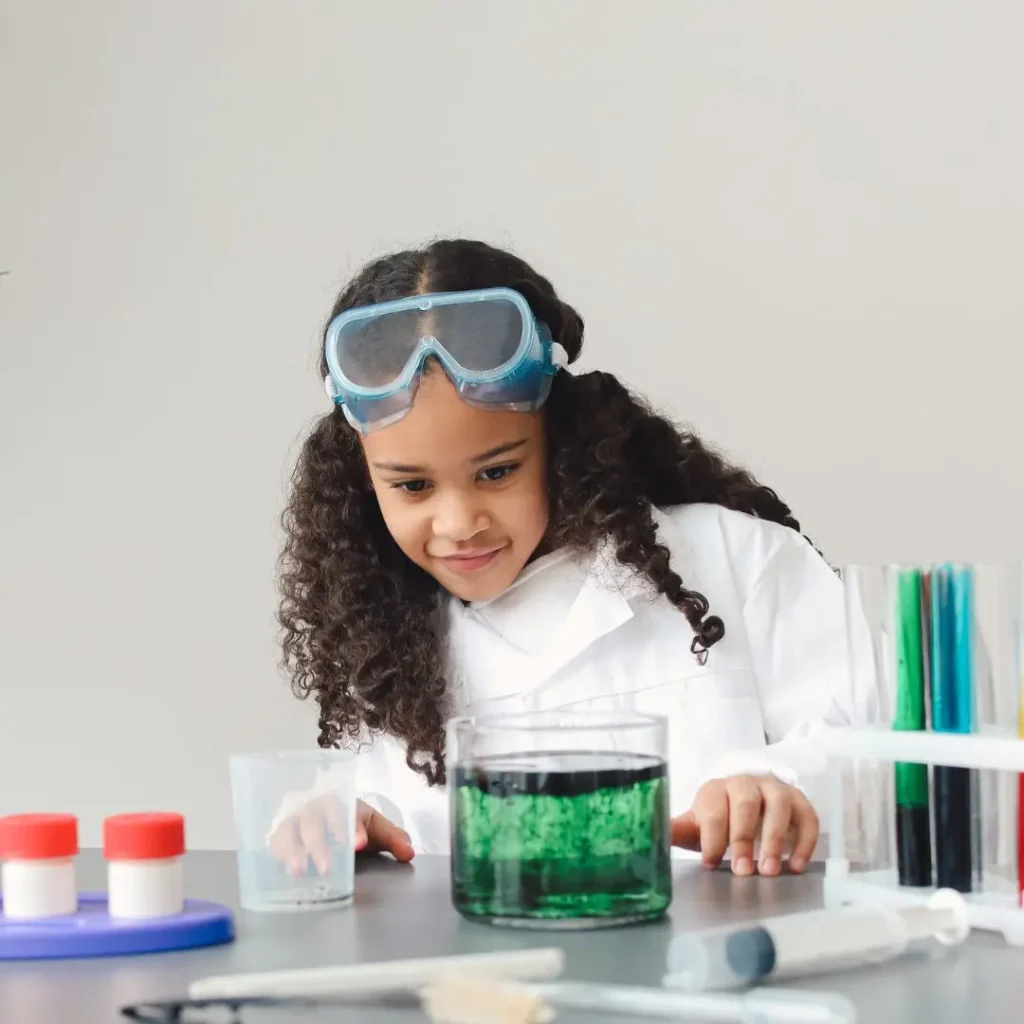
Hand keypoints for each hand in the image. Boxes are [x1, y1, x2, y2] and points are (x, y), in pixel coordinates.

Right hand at [268, 796, 414, 875]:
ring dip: (294, 850)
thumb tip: (408, 852)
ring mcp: (294, 822)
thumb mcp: (375, 828)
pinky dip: (279, 855)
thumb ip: (393, 838)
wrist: (327, 822)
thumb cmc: (352, 823)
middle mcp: (314, 808)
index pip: (343, 811)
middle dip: (319, 844)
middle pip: (313, 822)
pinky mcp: (280, 837)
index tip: (359, 844)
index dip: (351, 827)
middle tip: (328, 866)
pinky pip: (276, 843)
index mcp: (339, 801)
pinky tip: (285, 870)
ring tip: (300, 871)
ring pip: (290, 831)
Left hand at [670, 774, 817, 876]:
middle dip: (744, 838)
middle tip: (743, 872)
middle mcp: (745, 783)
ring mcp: (774, 789)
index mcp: (715, 789)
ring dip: (775, 839)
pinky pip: (807, 816)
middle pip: (746, 803)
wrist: (748, 799)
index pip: (714, 809)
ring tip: (770, 871)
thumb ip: (677, 830)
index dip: (712, 837)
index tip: (710, 863)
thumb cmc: (719, 818)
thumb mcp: (697, 825)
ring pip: (778, 806)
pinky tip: (796, 866)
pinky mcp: (799, 800)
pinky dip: (805, 841)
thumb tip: (650, 835)